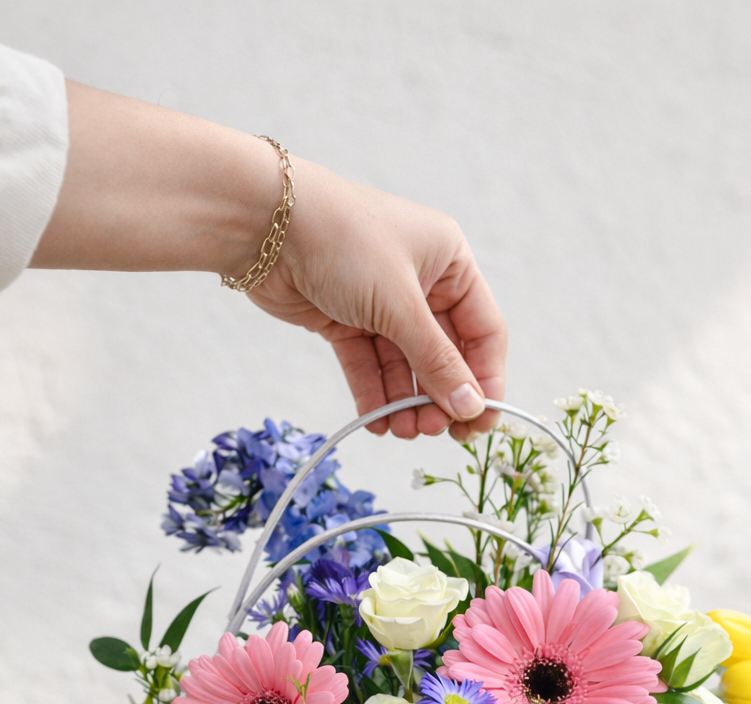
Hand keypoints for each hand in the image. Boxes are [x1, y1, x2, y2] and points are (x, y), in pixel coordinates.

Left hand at [250, 159, 506, 439]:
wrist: (265, 225)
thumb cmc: (343, 241)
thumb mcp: (400, 304)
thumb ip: (436, 361)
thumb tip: (470, 407)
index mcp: (450, 263)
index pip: (484, 332)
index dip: (485, 380)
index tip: (480, 423)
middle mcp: (421, 282)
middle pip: (445, 355)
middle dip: (440, 396)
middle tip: (433, 430)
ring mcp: (381, 304)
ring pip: (405, 366)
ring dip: (407, 402)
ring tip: (403, 430)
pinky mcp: (346, 321)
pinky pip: (369, 366)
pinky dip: (375, 395)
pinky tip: (379, 422)